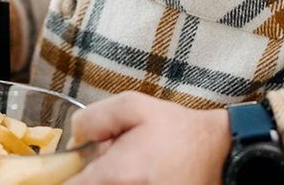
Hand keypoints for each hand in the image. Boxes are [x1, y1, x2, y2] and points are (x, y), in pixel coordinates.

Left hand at [69, 92, 229, 184]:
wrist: (219, 154)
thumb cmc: (177, 131)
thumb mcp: (134, 106)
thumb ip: (93, 118)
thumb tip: (73, 140)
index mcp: (116, 175)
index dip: (63, 177)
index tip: (72, 165)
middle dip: (86, 178)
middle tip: (104, 160)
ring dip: (102, 181)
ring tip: (126, 167)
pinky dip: (121, 183)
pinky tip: (135, 175)